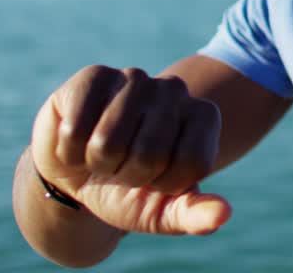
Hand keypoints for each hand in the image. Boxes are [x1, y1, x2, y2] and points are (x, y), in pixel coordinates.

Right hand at [30, 65, 229, 235]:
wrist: (77, 174)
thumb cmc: (126, 190)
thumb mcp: (160, 212)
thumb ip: (194, 215)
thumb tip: (223, 215)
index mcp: (205, 116)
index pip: (192, 163)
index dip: (166, 184)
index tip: (155, 178)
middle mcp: (175, 89)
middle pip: (150, 153)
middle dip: (128, 174)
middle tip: (122, 165)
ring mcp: (135, 78)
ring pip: (108, 142)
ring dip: (97, 162)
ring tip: (101, 152)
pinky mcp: (94, 76)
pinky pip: (76, 129)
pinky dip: (69, 150)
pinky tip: (78, 138)